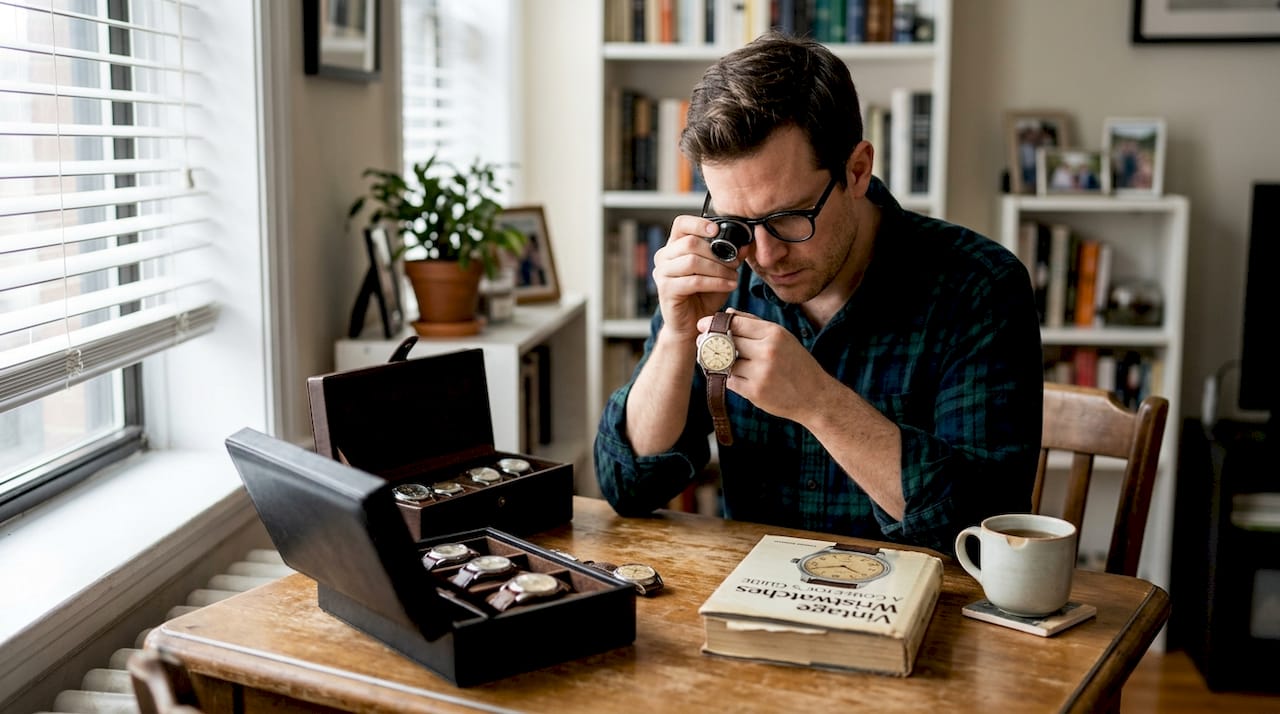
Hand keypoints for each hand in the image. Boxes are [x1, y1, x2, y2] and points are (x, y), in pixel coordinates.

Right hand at [652, 215, 740, 338]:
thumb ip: (730, 258)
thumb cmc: (703, 296)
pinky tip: (728, 286)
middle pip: (690, 243)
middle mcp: (663, 257)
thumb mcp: (720, 272)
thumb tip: (745, 244)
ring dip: (718, 269)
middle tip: (734, 264)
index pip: (681, 224)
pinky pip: (694, 281)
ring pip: (692, 261)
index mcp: (674, 247)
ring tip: (733, 277)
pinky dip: (715, 282)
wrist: (691, 325)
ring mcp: (662, 273)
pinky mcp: (666, 290)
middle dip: (717, 253)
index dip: (699, 224)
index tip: (717, 231)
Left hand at [697, 310, 834, 422]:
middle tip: (702, 342)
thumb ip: (755, 324)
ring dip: (720, 363)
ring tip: (719, 361)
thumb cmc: (797, 364)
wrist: (815, 397)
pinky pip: (730, 381)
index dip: (715, 323)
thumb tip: (728, 313)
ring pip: (725, 363)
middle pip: (726, 341)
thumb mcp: (782, 337)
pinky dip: (729, 378)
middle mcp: (767, 351)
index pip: (736, 323)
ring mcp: (760, 373)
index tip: (702, 324)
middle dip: (711, 341)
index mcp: (774, 333)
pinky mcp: (755, 392)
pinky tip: (737, 376)